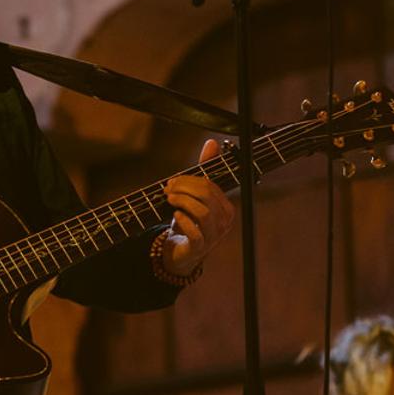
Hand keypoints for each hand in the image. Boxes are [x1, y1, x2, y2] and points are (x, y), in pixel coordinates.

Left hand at [162, 139, 235, 275]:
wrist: (180, 252)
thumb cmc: (189, 221)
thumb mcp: (195, 196)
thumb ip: (203, 171)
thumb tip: (212, 142)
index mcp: (226, 207)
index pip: (210, 187)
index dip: (189, 180)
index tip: (172, 182)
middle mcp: (224, 222)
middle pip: (207, 196)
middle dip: (184, 188)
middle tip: (167, 189)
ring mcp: (214, 236)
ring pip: (203, 212)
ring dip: (182, 202)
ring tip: (169, 199)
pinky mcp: (200, 248)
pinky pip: (196, 232)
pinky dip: (183, 220)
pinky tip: (175, 215)